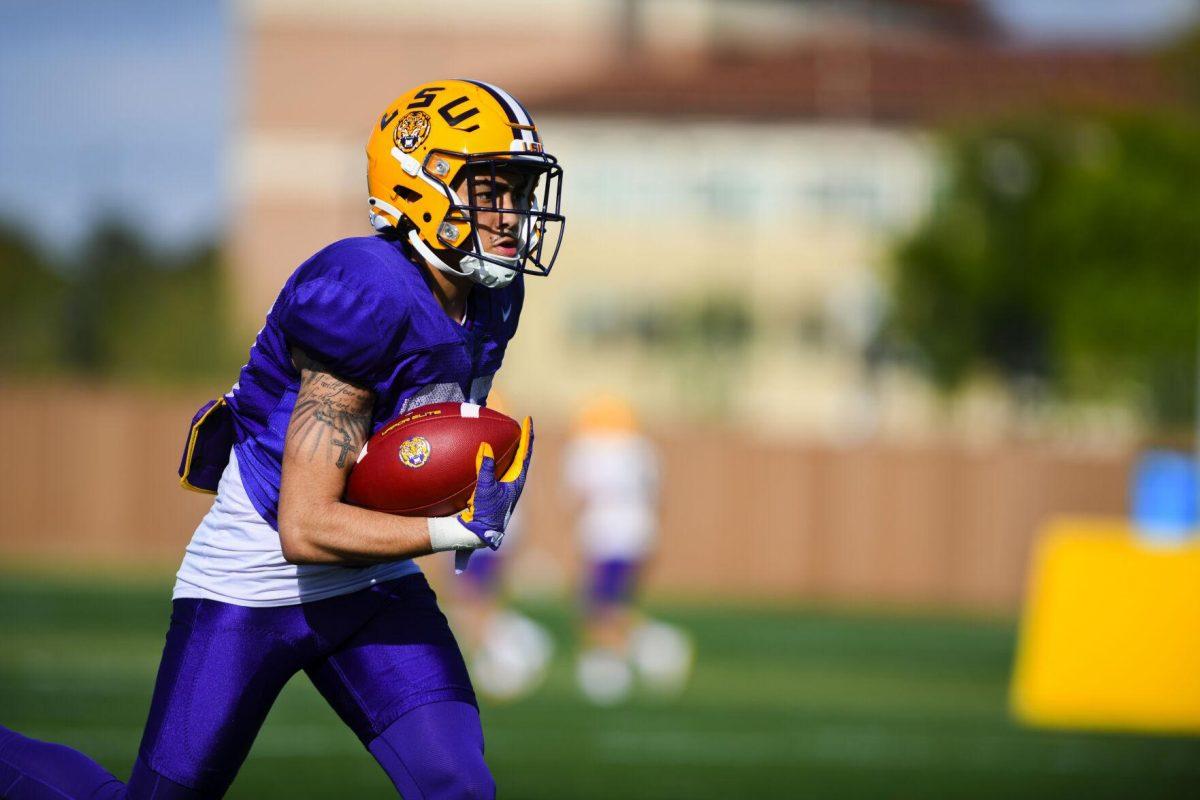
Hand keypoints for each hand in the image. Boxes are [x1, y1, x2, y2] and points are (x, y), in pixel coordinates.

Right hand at [458, 415, 533, 549]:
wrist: (482, 533)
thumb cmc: (486, 512)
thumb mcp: (485, 489)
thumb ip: (485, 468)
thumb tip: (486, 447)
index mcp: (517, 480)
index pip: (525, 452)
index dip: (527, 435)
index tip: (528, 420)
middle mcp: (514, 482)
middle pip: (522, 455)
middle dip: (523, 440)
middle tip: (523, 424)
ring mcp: (506, 487)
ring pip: (512, 463)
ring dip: (513, 449)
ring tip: (511, 436)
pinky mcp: (497, 491)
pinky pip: (500, 469)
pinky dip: (497, 459)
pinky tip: (488, 455)